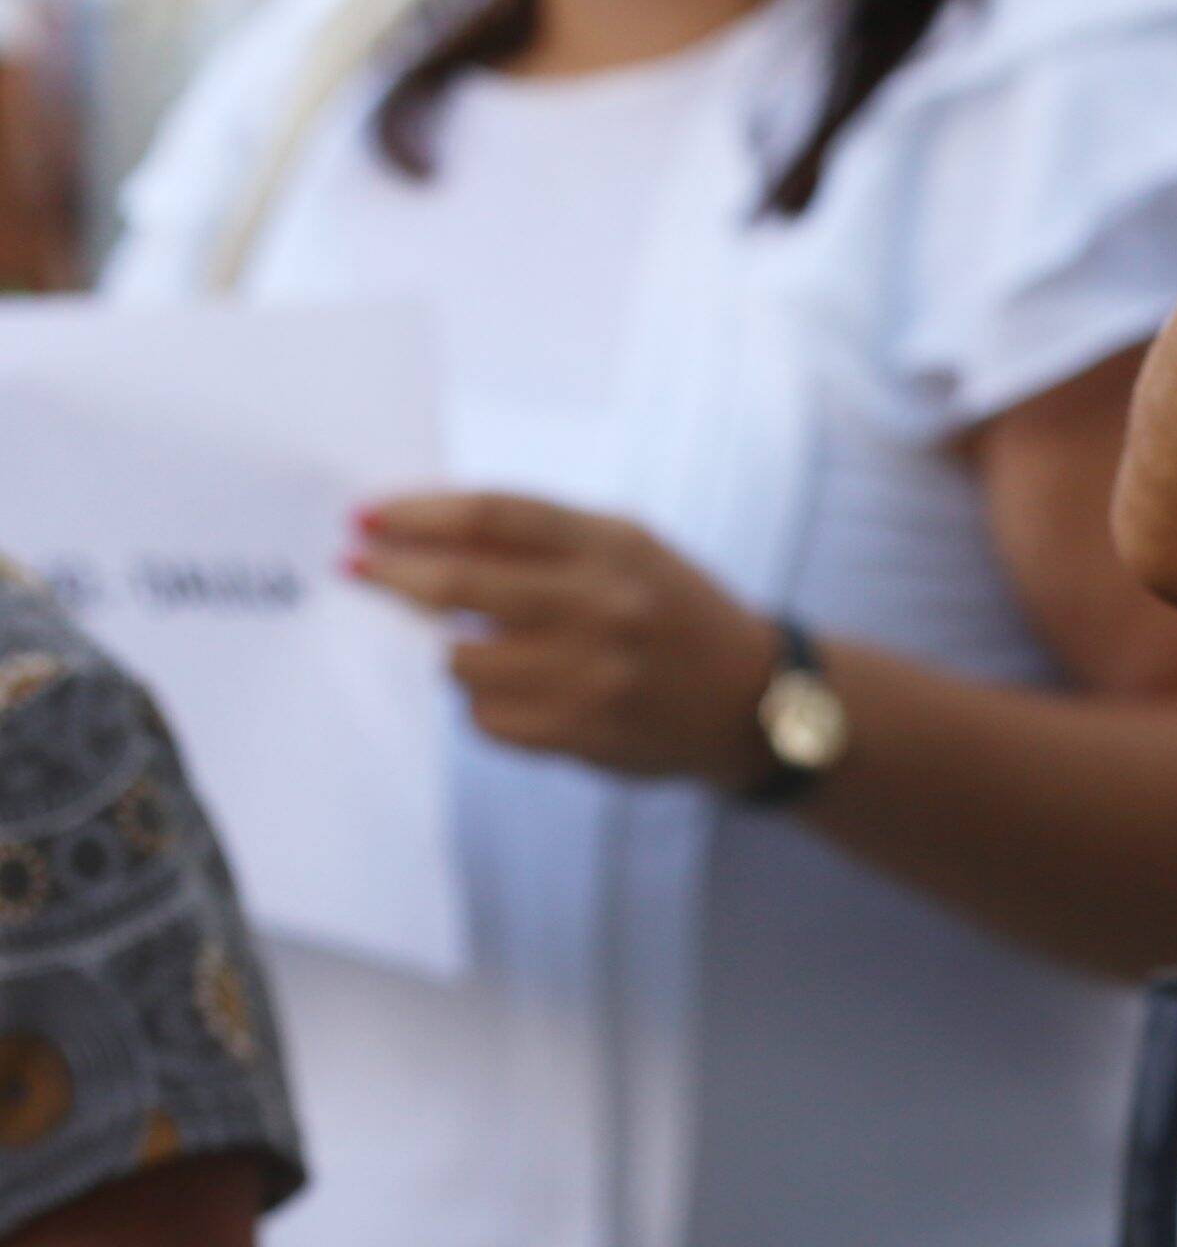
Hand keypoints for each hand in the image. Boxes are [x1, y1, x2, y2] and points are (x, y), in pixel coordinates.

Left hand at [350, 491, 778, 786]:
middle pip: (462, 583)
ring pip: (460, 661)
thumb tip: (423, 533)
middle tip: (353, 568)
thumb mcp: (627, 550)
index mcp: (614, 546)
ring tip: (464, 643)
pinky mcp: (580, 733)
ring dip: (444, 650)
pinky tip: (514, 690)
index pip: (496, 515)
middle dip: (392, 574)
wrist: (752, 699)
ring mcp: (592, 675)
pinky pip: (485, 718)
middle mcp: (605, 606)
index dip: (419, 513)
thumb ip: (540, 539)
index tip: (365, 516)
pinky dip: (483, 703)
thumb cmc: (672, 611)